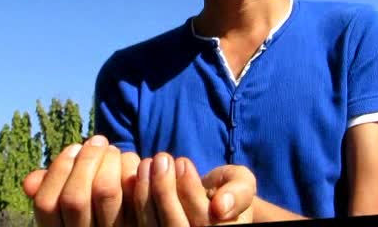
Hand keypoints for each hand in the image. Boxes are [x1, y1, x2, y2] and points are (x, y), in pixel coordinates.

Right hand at [23, 135, 140, 226]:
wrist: (152, 221)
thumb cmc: (102, 209)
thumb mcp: (73, 207)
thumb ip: (52, 191)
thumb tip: (29, 180)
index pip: (45, 203)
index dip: (59, 170)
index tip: (75, 147)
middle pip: (74, 197)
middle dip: (85, 160)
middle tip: (99, 141)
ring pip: (105, 190)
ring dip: (110, 160)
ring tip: (115, 151)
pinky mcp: (141, 224)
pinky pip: (137, 190)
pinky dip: (134, 168)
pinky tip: (136, 161)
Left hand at [133, 153, 255, 226]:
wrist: (210, 202)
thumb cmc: (227, 189)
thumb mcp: (242, 184)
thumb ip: (240, 191)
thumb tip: (221, 207)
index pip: (204, 222)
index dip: (191, 192)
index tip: (183, 161)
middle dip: (165, 190)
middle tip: (162, 158)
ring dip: (146, 191)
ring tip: (148, 163)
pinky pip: (136, 225)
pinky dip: (135, 199)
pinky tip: (139, 175)